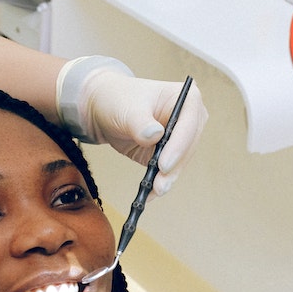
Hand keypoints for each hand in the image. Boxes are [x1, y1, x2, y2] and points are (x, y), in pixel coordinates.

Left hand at [55, 56, 206, 195]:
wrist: (103, 108)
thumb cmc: (118, 99)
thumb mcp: (127, 109)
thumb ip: (141, 123)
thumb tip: (155, 135)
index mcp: (185, 98)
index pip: (188, 124)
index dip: (178, 146)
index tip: (164, 164)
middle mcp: (189, 118)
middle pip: (187, 147)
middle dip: (173, 168)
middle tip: (160, 184)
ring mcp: (180, 137)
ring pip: (179, 162)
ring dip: (167, 179)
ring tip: (154, 191)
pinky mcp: (169, 153)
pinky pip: (168, 171)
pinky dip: (159, 182)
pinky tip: (149, 193)